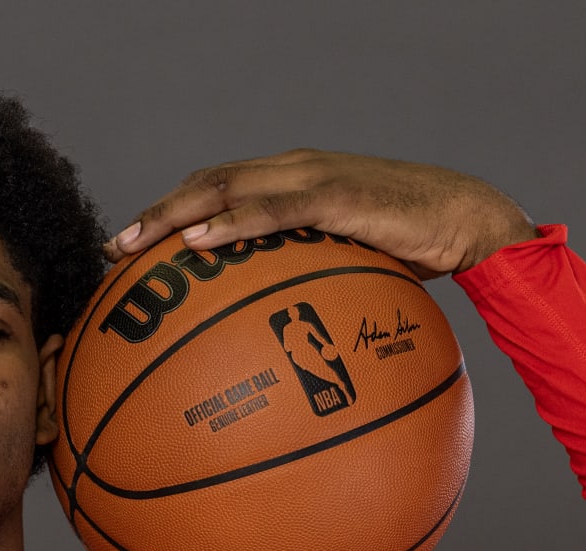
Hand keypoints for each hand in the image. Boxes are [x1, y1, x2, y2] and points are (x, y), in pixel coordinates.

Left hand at [105, 149, 537, 279]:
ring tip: (137, 245)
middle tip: (116, 250)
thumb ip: (313, 290)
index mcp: (293, 182)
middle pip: (208, 183)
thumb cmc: (414, 252)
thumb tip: (279, 344)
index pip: (219, 189)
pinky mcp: (337, 196)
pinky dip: (231, 222)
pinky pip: (273, 207)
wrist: (469, 222)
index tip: (133, 249)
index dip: (171, 213)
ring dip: (174, 214)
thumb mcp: (351, 270)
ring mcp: (313, 178)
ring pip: (226, 186)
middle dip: (156, 215)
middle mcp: (294, 170)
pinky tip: (199, 243)